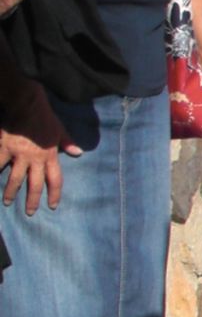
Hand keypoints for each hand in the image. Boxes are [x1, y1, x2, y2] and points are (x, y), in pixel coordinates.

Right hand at [0, 83, 80, 211]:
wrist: (28, 104)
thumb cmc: (45, 117)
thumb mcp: (60, 130)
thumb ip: (68, 143)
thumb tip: (79, 153)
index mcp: (50, 156)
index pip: (55, 180)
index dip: (54, 194)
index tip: (52, 206)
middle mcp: (36, 159)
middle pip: (35, 185)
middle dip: (32, 200)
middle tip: (29, 212)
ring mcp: (19, 155)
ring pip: (15, 179)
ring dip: (11, 192)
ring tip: (7, 202)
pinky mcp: (5, 148)